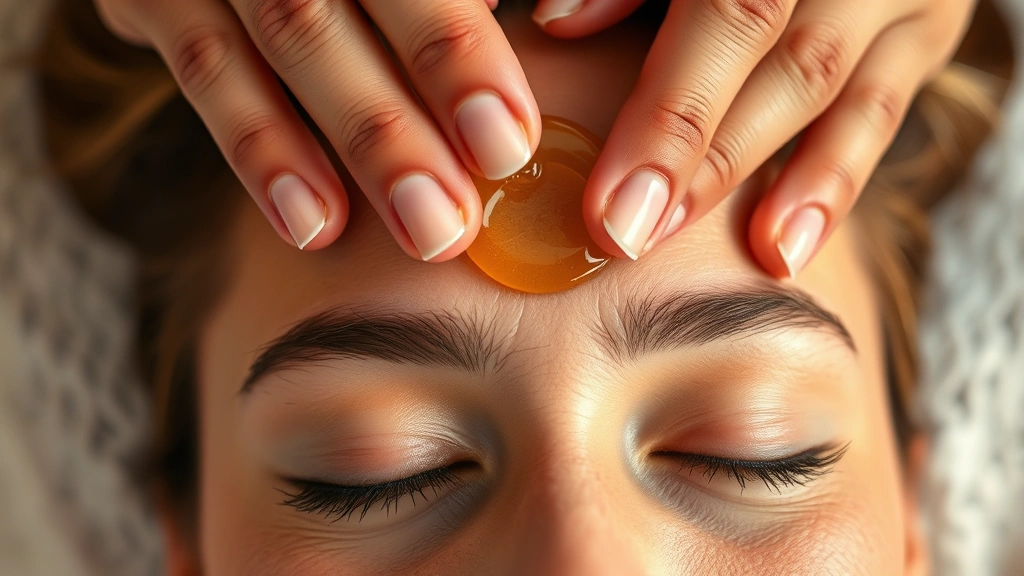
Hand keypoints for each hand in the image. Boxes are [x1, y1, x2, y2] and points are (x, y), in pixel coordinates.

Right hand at [94, 0, 540, 259]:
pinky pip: (205, 66)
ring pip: (291, 35)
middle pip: (354, 3)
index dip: (457, 52)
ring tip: (426, 234)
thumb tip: (525, 24)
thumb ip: (446, 3)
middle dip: (413, 112)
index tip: (510, 142)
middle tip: (466, 214)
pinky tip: (314, 225)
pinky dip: (258, 146)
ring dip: (359, 141)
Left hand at [535, 0, 974, 276]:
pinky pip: (882, 111)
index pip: (729, 13)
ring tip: (707, 260)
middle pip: (777, 58)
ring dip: (766, 180)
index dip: (668, 112)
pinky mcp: (925, 25)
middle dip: (701, 156)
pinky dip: (833, 181)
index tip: (609, 202)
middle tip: (630, 238)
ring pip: (833, 90)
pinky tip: (786, 246)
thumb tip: (557, 21)